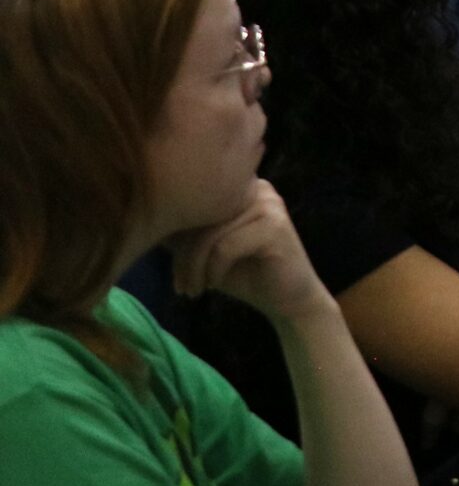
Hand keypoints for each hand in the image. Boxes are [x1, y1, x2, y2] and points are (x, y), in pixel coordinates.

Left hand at [169, 181, 332, 325]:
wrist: (288, 299)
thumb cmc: (244, 273)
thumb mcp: (204, 250)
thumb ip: (182, 232)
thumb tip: (142, 222)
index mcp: (238, 186)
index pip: (192, 201)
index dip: (173, 231)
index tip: (170, 267)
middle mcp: (255, 187)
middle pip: (199, 216)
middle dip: (182, 256)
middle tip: (180, 286)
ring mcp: (268, 204)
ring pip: (210, 234)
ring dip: (194, 268)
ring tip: (191, 290)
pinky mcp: (275, 226)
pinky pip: (226, 247)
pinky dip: (213, 271)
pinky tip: (212, 286)